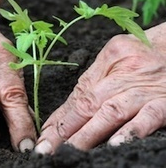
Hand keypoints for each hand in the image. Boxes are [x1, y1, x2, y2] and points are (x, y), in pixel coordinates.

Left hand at [35, 22, 165, 153]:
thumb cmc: (144, 50)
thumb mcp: (115, 55)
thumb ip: (94, 79)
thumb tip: (69, 109)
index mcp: (108, 59)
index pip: (78, 93)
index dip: (61, 116)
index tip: (46, 133)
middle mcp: (123, 75)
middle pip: (89, 104)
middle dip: (66, 129)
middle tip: (48, 147)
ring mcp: (143, 89)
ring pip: (111, 112)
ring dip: (89, 133)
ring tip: (71, 150)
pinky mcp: (165, 101)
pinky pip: (148, 116)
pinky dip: (131, 131)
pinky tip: (115, 143)